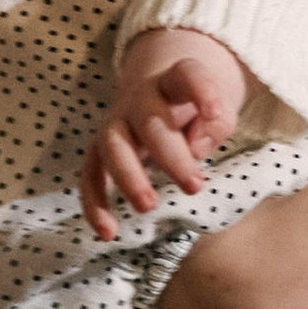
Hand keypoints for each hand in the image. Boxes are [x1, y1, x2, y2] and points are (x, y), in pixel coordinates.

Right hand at [79, 29, 247, 241]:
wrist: (158, 92)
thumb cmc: (194, 106)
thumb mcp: (216, 107)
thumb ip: (216, 123)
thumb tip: (195, 148)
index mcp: (174, 81)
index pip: (187, 75)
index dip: (202, 91)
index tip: (215, 112)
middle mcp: (141, 99)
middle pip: (149, 121)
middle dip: (171, 155)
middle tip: (194, 186)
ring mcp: (117, 123)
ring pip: (112, 146)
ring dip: (128, 177)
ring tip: (148, 206)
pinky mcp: (100, 150)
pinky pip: (91, 176)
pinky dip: (95, 205)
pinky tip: (109, 232)